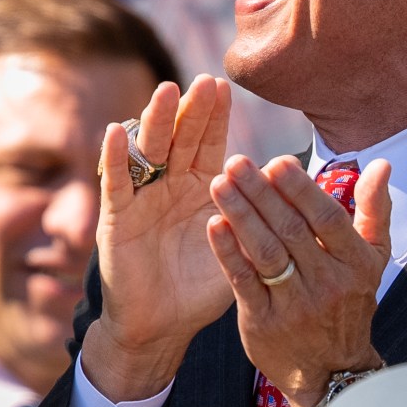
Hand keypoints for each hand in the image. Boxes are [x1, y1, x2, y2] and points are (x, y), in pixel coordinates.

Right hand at [82, 76, 236, 400]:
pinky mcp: (117, 217)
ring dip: (156, 121)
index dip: (214, 116)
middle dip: (190, 110)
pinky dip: (115, 156)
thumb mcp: (239, 244)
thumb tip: (292, 181)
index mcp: (201, 189)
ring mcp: (142, 198)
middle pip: (180, 138)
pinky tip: (117, 130)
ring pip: (149, 151)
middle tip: (202, 81)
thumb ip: (256, 213)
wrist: (163, 324)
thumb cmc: (202, 287)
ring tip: (166, 93)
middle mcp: (169, 186)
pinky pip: (116, 182)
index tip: (223, 86)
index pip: (208, 144)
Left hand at [207, 154, 389, 406]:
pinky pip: (243, 280)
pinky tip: (214, 224)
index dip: (301, 189)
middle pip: (291, 230)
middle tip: (236, 162)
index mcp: (356, 264)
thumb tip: (381, 164)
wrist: (330, 370)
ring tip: (219, 184)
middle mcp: (328, 283)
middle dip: (261, 192)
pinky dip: (228, 252)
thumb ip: (373, 211)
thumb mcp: (372, 260)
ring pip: (266, 252)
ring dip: (241, 215)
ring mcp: (295, 304)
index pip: (327, 219)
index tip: (277, 161)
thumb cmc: (347, 303)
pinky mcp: (263, 321)